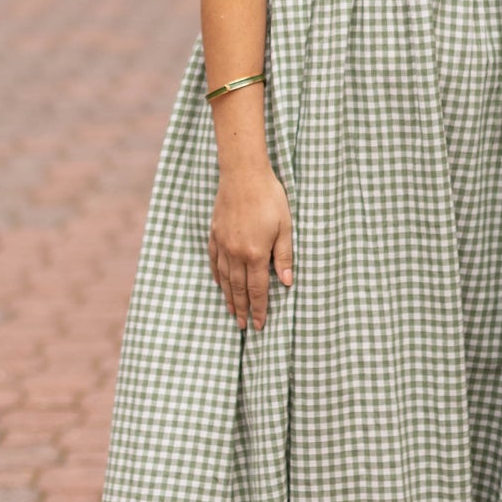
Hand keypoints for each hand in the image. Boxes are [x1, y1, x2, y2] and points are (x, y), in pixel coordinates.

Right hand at [209, 164, 292, 331]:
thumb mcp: (285, 227)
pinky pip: (214, 262)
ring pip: (225, 279)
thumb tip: (286, 282)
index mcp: (255, 253)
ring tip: (233, 312)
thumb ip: (284, 256)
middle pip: (239, 289)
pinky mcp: (215, 234)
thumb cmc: (269, 198)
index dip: (259, 309)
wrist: (243, 175)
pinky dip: (217, 276)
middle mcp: (236, 253)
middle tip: (244, 326)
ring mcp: (223, 244)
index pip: (258, 289)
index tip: (259, 325)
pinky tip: (220, 284)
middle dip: (243, 309)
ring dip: (229, 298)